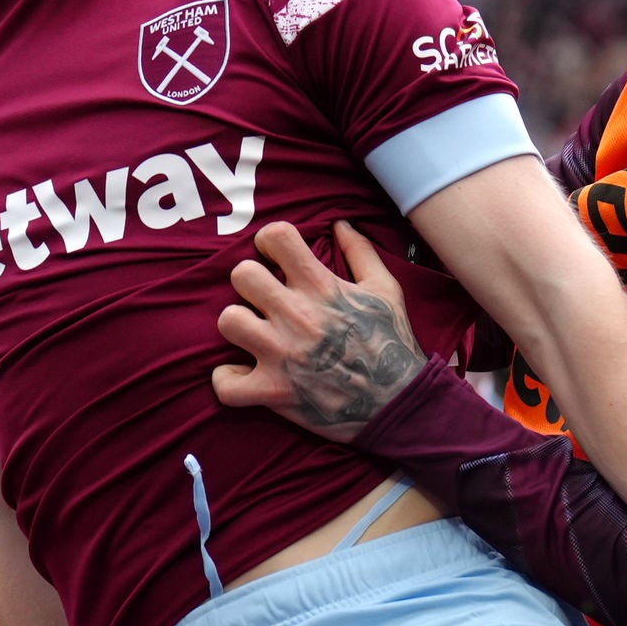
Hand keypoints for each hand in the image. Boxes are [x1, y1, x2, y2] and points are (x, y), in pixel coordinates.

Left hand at [213, 221, 427, 441]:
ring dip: (238, 326)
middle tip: (262, 298)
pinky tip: (241, 375)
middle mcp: (297, 316)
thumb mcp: (386, 290)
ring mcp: (281, 355)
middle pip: (241, 275)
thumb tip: (339, 224)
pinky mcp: (274, 392)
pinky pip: (225, 385)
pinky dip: (228, 381)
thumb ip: (361, 252)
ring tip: (253, 333)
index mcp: (322, 287)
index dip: (270, 242)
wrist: (400, 402)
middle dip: (249, 282)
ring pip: (227, 321)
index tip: (275, 257)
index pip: (277, 237)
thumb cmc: (392, 343)